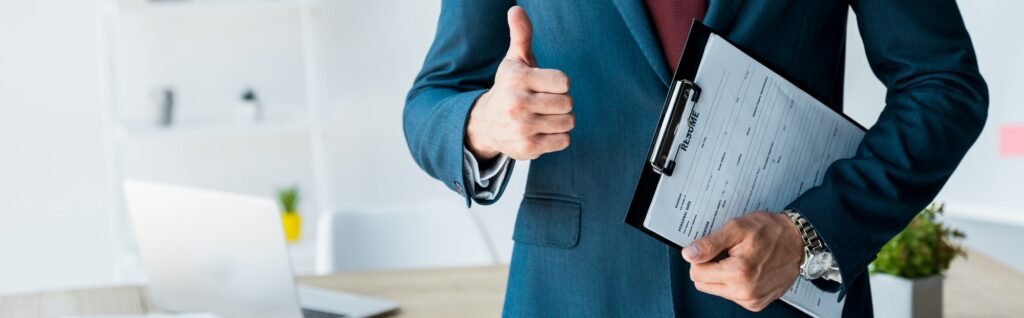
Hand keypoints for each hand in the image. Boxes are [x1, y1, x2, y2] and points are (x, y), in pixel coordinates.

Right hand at [465, 6, 573, 160]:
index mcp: (517, 79)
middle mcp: (517, 103)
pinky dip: (557, 137)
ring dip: (560, 121)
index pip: (564, 81)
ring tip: (542, 117)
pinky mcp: (527, 148)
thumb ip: (521, 35)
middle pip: (567, 103)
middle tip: (543, 103)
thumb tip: (516, 9)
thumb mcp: (514, 61)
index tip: (544, 86)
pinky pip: (563, 141)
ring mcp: (522, 127)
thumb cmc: (509, 88)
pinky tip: (541, 132)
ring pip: (568, 122)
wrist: (486, 124)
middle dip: (560, 103)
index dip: (559, 84)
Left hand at [681, 211, 803, 311]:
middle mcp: (744, 291)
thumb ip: (710, 243)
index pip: (696, 272)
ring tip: (740, 259)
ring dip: (722, 274)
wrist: (799, 242)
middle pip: (703, 284)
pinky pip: (731, 295)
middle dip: (710, 267)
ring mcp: (751, 299)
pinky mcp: (756, 303)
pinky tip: (747, 269)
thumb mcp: (737, 228)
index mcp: (738, 273)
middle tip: (728, 252)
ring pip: (716, 290)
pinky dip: (734, 282)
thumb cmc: (772, 232)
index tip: (714, 248)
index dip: (702, 257)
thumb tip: (689, 254)